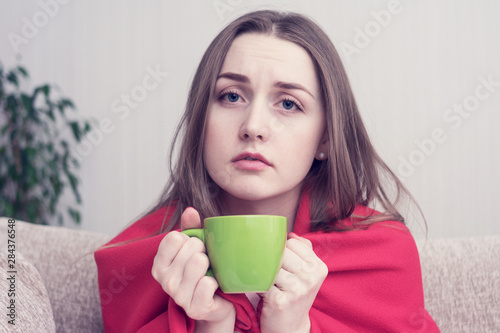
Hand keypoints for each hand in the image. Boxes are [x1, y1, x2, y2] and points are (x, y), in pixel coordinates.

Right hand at [151, 207, 235, 331]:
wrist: (216, 304)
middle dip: (204, 251)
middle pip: (191, 247)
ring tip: (210, 273)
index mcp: (160, 264)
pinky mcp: (195, 308)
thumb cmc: (203, 272)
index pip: (175, 237)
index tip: (194, 250)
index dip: (190, 239)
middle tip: (206, 263)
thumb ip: (191, 228)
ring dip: (211, 265)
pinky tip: (214, 287)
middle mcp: (164, 280)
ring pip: (199, 263)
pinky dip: (216, 282)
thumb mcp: (195, 248)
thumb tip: (190, 210)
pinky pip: (208, 283)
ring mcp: (178, 296)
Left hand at [259, 233, 327, 332]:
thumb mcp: (306, 273)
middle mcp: (310, 278)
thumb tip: (291, 234)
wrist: (290, 327)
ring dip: (263, 271)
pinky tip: (260, 289)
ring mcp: (296, 290)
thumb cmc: (294, 295)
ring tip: (265, 280)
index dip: (282, 250)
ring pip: (270, 265)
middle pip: (281, 253)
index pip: (292, 243)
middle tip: (272, 272)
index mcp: (318, 267)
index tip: (282, 262)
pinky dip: (256, 283)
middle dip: (272, 260)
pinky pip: (261, 281)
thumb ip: (303, 251)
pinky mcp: (280, 300)